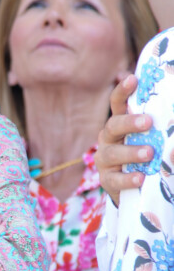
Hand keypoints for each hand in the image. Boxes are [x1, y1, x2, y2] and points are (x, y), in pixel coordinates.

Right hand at [95, 75, 152, 206]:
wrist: (139, 192)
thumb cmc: (149, 160)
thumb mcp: (156, 142)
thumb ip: (165, 133)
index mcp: (121, 125)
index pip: (117, 104)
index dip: (122, 91)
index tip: (132, 79)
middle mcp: (109, 139)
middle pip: (113, 125)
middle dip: (129, 122)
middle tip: (148, 121)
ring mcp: (105, 159)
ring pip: (112, 152)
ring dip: (131, 152)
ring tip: (149, 153)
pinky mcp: (107, 181)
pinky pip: (114, 179)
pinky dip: (127, 178)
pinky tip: (140, 177)